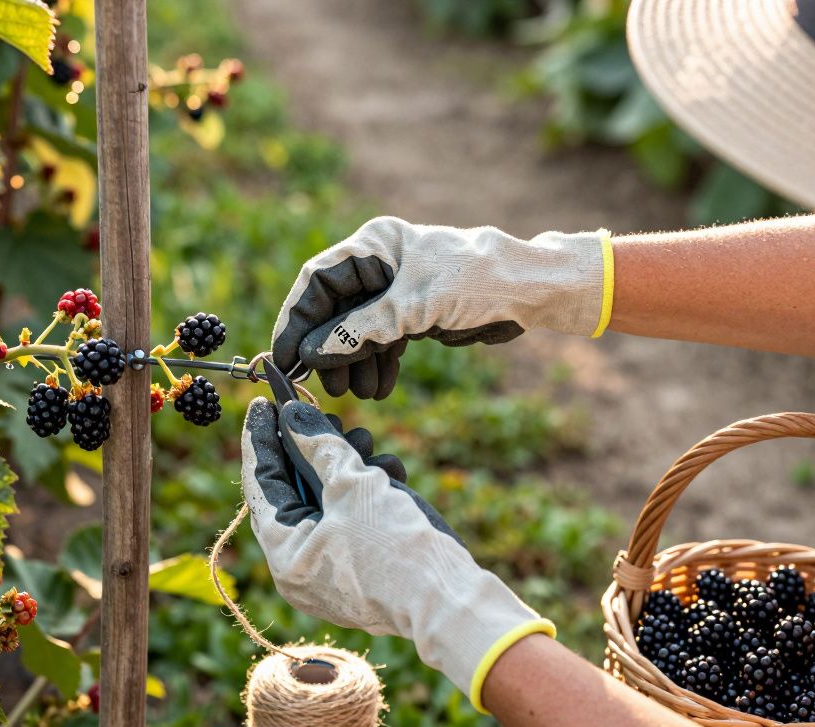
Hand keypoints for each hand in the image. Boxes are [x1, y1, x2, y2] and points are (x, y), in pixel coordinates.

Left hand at [240, 397, 554, 707]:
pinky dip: (366, 496)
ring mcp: (333, 576)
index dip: (261, 439)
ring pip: (328, 506)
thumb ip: (318, 445)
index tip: (263, 403)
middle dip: (313, 451)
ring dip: (345, 469)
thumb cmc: (396, 544)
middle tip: (324, 416)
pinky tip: (389, 472)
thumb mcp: (352, 484)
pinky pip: (352, 525)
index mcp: (284, 555)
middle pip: (295, 494)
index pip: (261, 485)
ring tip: (365, 440)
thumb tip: (292, 415)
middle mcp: (301, 571)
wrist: (451, 600)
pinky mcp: (364, 574)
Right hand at [271, 216, 610, 397]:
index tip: (284, 360)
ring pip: (356, 331)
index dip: (297, 321)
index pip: (317, 282)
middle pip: (333, 310)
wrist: (530, 291)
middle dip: (328, 351)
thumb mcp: (414, 307)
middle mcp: (378, 264)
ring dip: (354, 364)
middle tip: (326, 388)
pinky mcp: (412, 313)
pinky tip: (381, 388)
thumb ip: (362, 330)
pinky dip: (377, 365)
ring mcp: (394, 290)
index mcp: (374, 244)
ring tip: (361, 393)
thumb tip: (312, 356)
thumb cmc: (477, 281)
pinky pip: (381, 342)